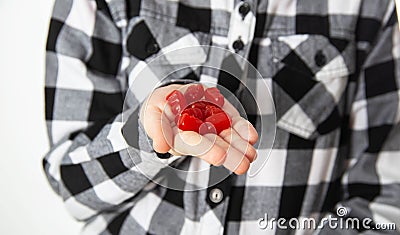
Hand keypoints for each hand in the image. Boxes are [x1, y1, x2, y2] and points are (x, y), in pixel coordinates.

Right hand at [140, 84, 257, 173]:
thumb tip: (160, 146)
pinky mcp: (221, 116)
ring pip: (228, 138)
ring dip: (241, 146)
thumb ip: (155, 128)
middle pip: (216, 146)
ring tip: (251, 154)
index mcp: (181, 139)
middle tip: (243, 164)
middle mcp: (199, 136)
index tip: (220, 157)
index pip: (195, 146)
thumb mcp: (151, 114)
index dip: (207, 150)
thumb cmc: (159, 109)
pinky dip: (243, 130)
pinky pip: (234, 124)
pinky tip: (251, 137)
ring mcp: (212, 126)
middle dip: (230, 155)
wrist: (170, 97)